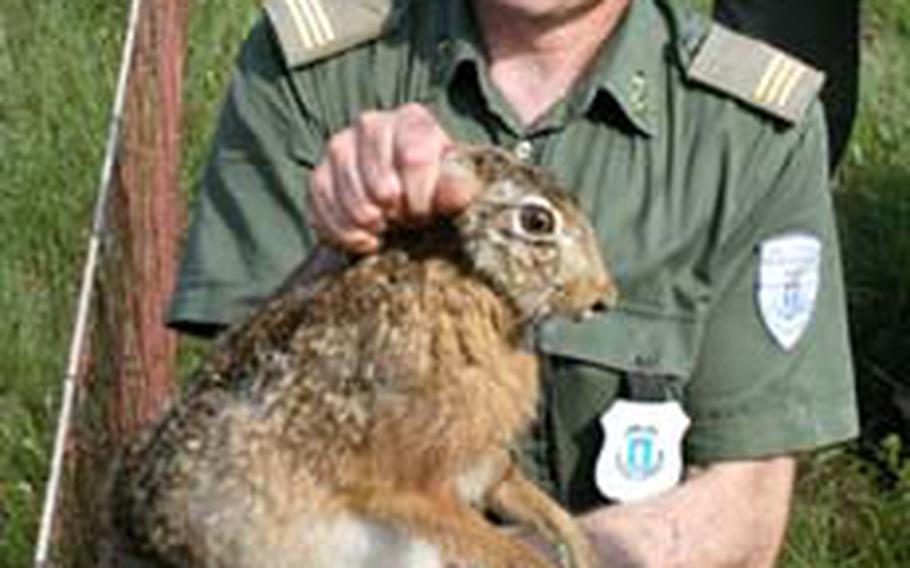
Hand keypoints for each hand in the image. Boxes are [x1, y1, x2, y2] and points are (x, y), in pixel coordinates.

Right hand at [308, 103, 476, 252]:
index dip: (420, 197)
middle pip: (379, 181)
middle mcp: (372, 124)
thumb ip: (456, 188)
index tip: (424, 214)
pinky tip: (364, 240)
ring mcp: (341, 146)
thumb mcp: (452, 186)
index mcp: (412, 120)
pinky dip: (342, 230)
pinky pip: (322, 204)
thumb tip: (458, 193)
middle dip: (393, 212)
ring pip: (349, 193)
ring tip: (384, 230)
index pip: (414, 158)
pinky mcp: (320, 172)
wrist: (404, 199)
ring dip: (368, 222)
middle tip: (403, 221)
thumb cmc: (433, 187)